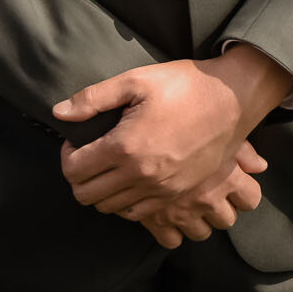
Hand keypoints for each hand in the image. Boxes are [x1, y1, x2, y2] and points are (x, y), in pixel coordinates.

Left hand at [54, 48, 291, 216]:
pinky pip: (137, 213)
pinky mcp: (177, 193)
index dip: (67, 156)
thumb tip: (59, 113)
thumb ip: (93, 98)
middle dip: (79, 176)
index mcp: (125, 146)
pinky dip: (126, 201)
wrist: (233, 99)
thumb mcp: (137, 80)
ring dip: (102, 190)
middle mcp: (140, 174)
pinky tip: (131, 179)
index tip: (77, 142)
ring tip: (110, 166)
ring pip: (109, 208)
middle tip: (90, 155)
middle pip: (87, 195)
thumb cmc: (186, 85)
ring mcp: (160, 188)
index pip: (73, 170)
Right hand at [131, 141, 267, 247]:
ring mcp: (183, 213)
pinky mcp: (157, 221)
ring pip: (202, 233)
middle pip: (227, 220)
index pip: (251, 200)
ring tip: (190, 204)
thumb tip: (261, 167)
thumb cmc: (185, 124)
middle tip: (210, 194)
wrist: (142, 131)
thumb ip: (244, 151)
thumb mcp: (219, 131)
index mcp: (228, 178)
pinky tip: (170, 215)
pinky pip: (172, 241)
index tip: (235, 187)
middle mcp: (209, 199)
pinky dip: (172, 232)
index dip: (244, 195)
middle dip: (220, 209)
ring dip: (198, 222)